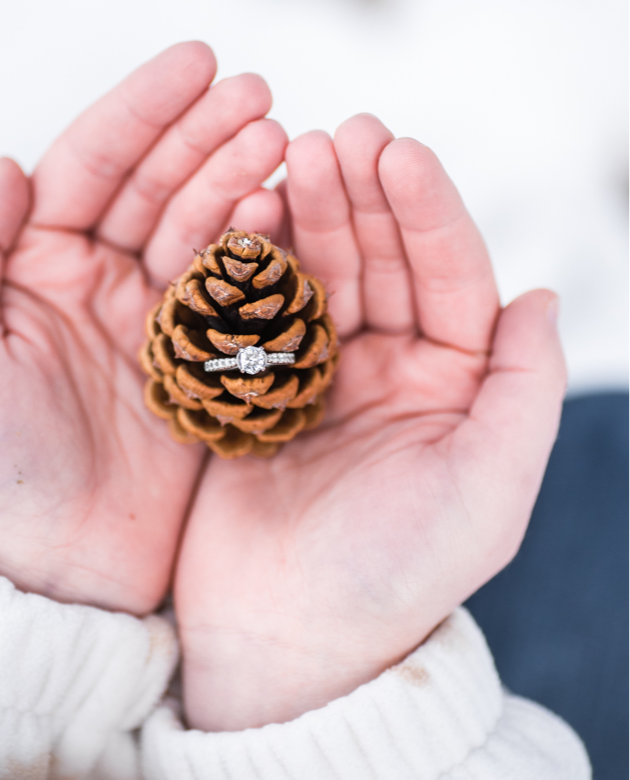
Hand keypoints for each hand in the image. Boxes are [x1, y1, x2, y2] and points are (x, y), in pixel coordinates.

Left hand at [0, 42, 288, 613]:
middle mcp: (90, 281)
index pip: (88, 165)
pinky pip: (240, 294)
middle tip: (261, 96)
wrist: (45, 570)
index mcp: (27, 264)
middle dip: (206, 133)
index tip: (200, 62)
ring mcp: (150, 322)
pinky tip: (293, 214)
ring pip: (203, 227)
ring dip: (242, 179)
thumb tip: (7, 163)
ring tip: (288, 143)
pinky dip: (268, 251)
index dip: (141, 110)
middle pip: (155, 183)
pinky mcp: (200, 368)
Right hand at [173, 115, 565, 729]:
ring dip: (303, 213)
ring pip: (313, 272)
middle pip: (379, 259)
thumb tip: (542, 294)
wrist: (281, 643)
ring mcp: (311, 376)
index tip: (395, 150)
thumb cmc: (392, 577)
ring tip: (284, 154)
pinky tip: (238, 217)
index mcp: (452, 386)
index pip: (449, 276)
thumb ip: (524, 395)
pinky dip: (244, 263)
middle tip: (329, 136)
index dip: (425, 211)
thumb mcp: (487, 494)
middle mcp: (387, 370)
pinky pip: (249, 311)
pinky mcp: (244, 391)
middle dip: (358, 194)